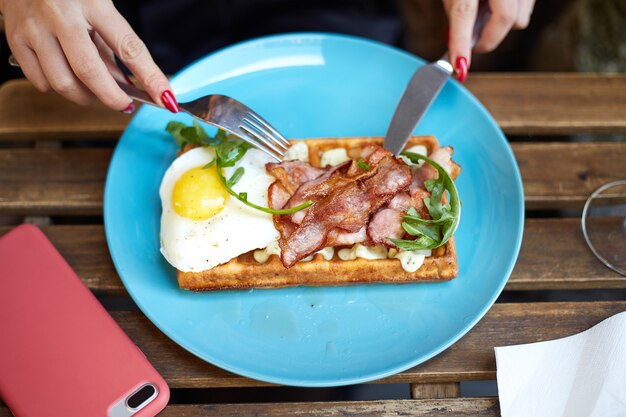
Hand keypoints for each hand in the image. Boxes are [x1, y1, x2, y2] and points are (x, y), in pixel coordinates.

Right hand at [0, 0, 177, 112]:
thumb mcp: (99, 10)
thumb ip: (113, 47)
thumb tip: (128, 86)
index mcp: (93, 3)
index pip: (129, 47)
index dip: (151, 78)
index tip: (166, 99)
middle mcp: (62, 15)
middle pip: (90, 72)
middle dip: (112, 98)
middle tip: (123, 104)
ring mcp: (35, 28)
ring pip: (63, 83)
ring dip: (84, 97)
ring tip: (92, 89)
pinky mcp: (15, 39)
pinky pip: (40, 82)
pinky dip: (57, 88)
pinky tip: (64, 75)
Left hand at [443, 0, 534, 81]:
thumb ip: (456, 17)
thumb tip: (460, 49)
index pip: (464, 12)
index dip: (462, 42)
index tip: (460, 67)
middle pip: (505, 18)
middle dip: (489, 39)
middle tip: (474, 45)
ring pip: (519, 19)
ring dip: (501, 26)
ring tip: (486, 13)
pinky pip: (526, 11)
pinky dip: (512, 15)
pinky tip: (498, 5)